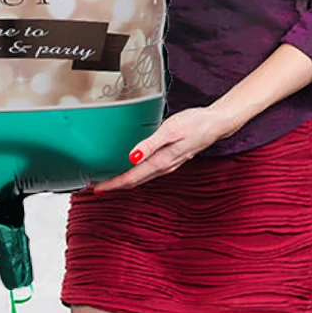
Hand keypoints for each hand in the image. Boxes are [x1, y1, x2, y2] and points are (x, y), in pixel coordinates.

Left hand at [88, 106, 236, 193]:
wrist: (216, 124)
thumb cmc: (194, 124)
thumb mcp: (170, 130)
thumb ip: (150, 144)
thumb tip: (131, 157)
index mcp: (160, 161)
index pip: (131, 178)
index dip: (112, 184)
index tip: (96, 189)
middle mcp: (163, 167)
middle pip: (134, 181)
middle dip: (115, 185)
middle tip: (96, 186)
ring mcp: (168, 164)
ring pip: (141, 177)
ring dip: (124, 180)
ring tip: (109, 179)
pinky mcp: (171, 158)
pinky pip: (148, 171)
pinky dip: (135, 172)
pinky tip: (132, 166)